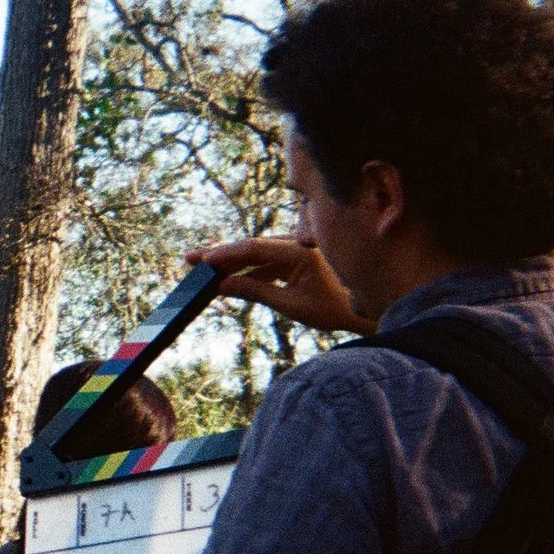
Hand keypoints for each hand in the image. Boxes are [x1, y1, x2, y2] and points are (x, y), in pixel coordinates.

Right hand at [189, 237, 372, 334]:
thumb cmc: (332, 308)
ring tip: (203, 271)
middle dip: (221, 255)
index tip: (203, 260)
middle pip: (250, 247)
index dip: (225, 254)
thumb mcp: (291, 305)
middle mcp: (296, 244)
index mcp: (299, 251)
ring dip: (232, 264)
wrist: (362, 309)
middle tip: (191, 260)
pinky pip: (266, 263)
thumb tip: (223, 286)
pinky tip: (229, 282)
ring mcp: (295, 250)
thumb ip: (256, 292)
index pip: (254, 248)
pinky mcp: (294, 259)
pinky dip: (248, 272)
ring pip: (256, 254)